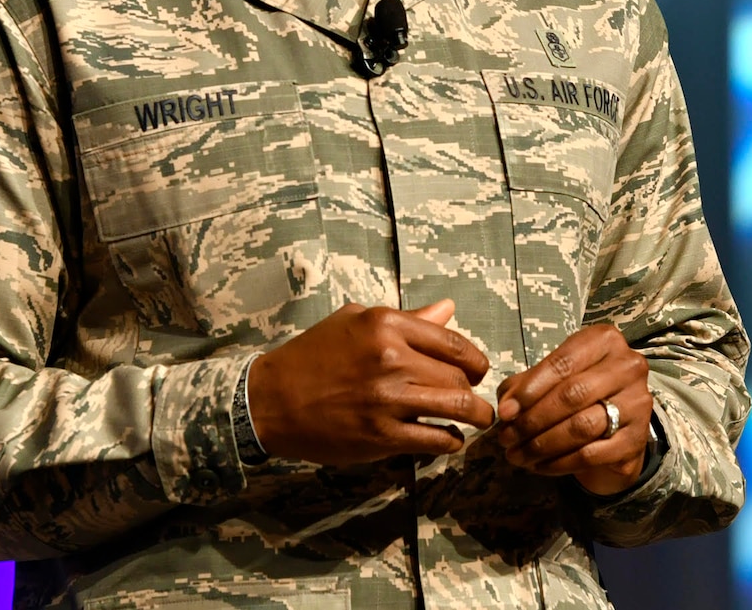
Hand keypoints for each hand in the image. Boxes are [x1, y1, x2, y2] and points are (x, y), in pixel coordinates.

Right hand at [246, 299, 493, 464]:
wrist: (270, 400)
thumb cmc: (313, 355)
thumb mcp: (355, 322)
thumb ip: (407, 319)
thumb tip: (449, 310)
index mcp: (386, 325)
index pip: (454, 342)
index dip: (475, 359)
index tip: (477, 370)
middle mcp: (391, 359)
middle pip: (459, 376)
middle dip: (474, 388)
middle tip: (476, 397)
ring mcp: (387, 400)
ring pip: (457, 407)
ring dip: (477, 416)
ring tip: (480, 420)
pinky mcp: (380, 435)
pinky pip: (434, 439)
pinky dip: (450, 441)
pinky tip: (450, 438)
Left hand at [494, 323, 652, 495]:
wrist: (618, 421)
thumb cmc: (579, 389)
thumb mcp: (553, 376)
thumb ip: (526, 384)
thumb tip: (507, 408)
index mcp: (605, 341)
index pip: (563, 364)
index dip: (529, 390)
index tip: (504, 412)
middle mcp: (628, 367)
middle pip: (573, 395)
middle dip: (533, 420)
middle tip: (506, 439)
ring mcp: (637, 403)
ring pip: (582, 427)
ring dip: (542, 445)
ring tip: (517, 455)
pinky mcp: (637, 438)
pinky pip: (592, 454)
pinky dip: (560, 463)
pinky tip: (540, 466)